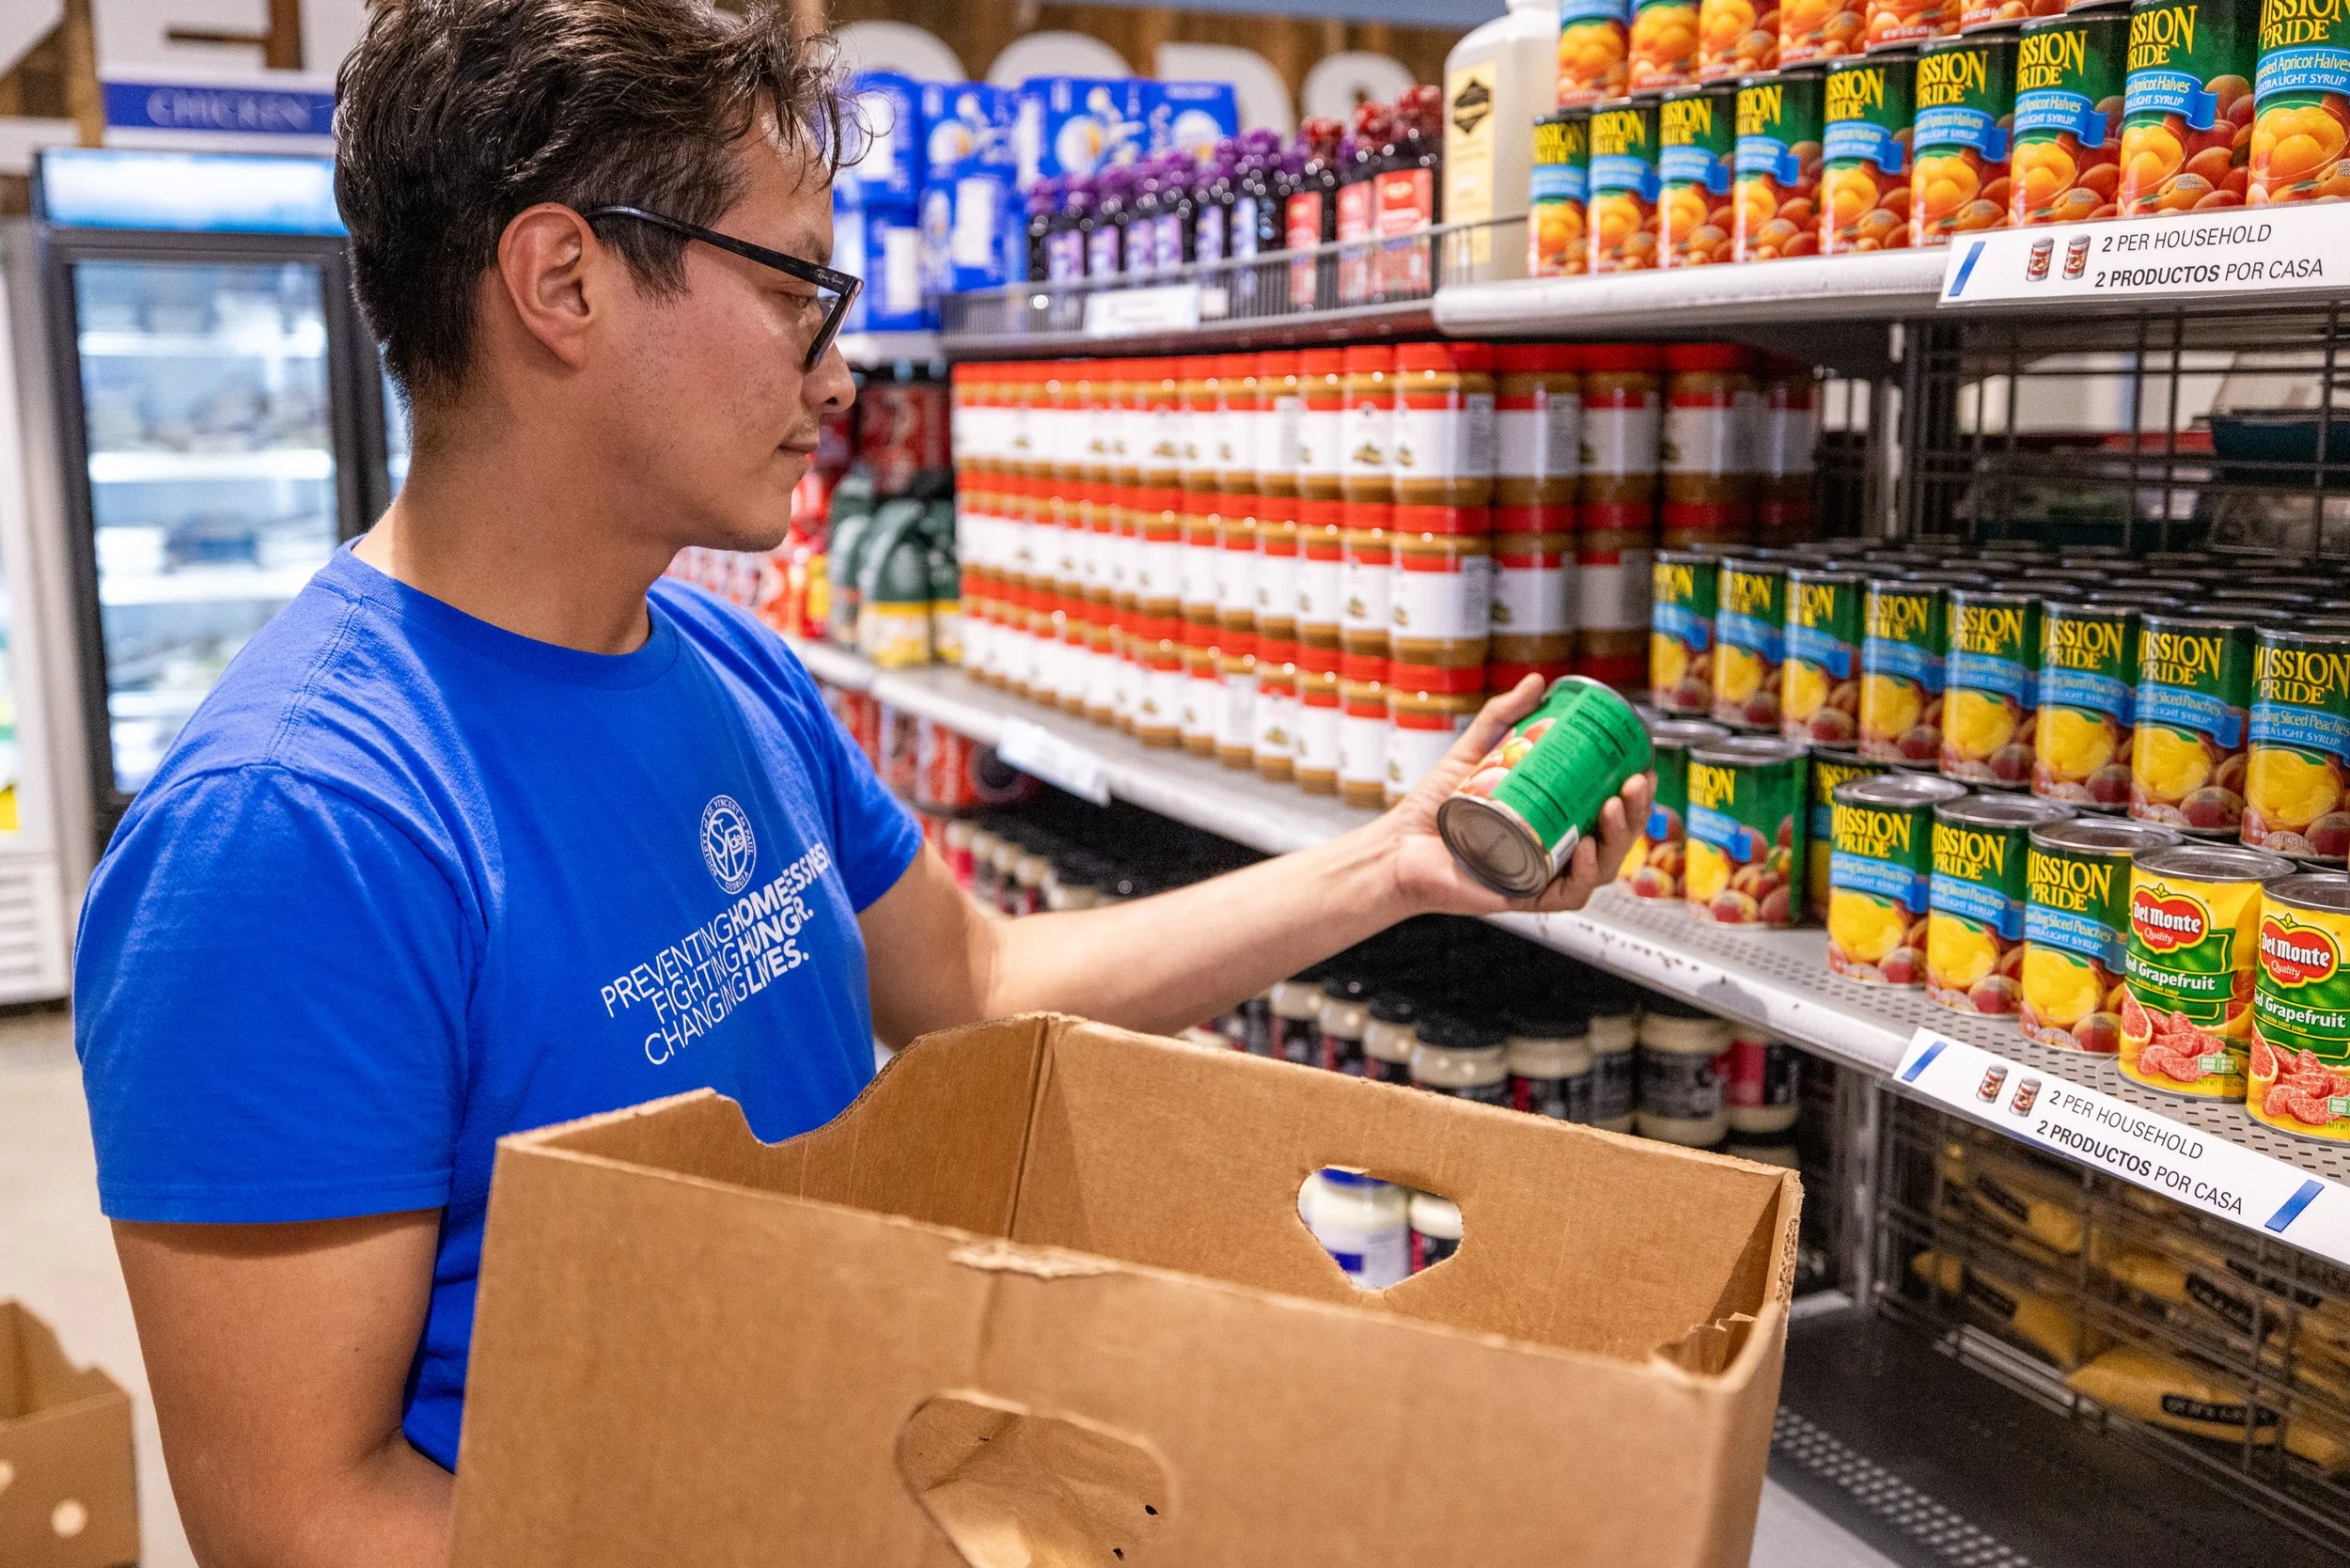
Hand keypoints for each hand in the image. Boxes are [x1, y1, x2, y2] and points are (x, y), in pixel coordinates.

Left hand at [1378, 674, 1653, 917]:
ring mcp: (1543, 876)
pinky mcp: (1525, 897)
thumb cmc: (1433, 809)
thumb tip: (1536, 682)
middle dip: (1635, 813)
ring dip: (1618, 839)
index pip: (1609, 811)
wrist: (1396, 846)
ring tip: (1614, 808)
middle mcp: (1554, 851)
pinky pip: (1568, 894)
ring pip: (1600, 868)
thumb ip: (1502, 717)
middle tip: (1632, 784)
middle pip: (1614, 839)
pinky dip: (1584, 874)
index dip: (1635, 795)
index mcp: (1554, 822)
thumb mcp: (1472, 753)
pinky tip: (1588, 848)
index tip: (1641, 768)